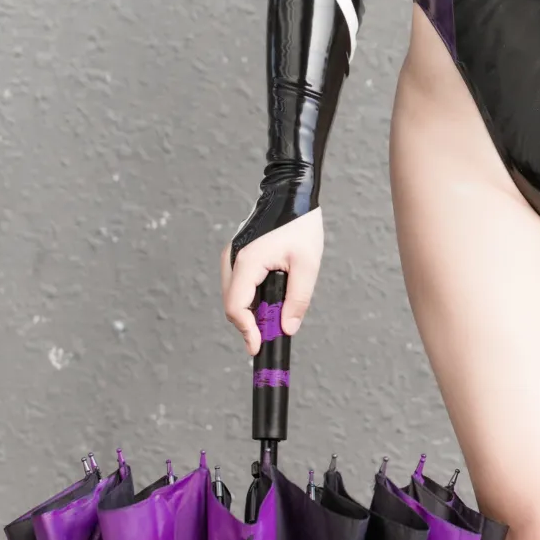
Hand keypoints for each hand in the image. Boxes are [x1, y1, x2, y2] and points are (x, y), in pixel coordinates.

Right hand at [219, 207, 324, 357]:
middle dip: (250, 323)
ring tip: (273, 316)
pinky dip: (249, 297)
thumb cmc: (301, 224)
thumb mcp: (307, 264)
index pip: (236, 307)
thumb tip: (286, 328)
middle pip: (232, 305)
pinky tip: (268, 300)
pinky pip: (238, 284)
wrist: (292, 193)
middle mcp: (233, 259)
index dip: (247, 330)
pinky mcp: (238, 254)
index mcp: (247, 261)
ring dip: (250, 310)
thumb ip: (297, 299)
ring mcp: (233, 255)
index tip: (258, 346)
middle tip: (272, 334)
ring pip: (234, 296)